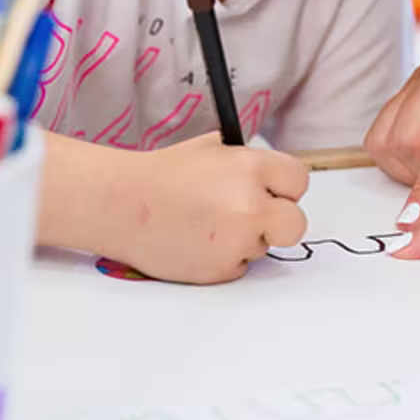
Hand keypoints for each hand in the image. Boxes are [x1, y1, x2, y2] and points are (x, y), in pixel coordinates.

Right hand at [106, 134, 310, 283]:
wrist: (121, 204)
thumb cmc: (163, 175)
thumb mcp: (212, 149)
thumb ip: (249, 163)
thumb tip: (274, 177)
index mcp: (250, 167)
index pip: (299, 181)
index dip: (285, 187)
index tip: (273, 191)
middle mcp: (250, 204)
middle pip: (295, 224)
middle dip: (280, 221)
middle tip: (257, 216)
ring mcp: (237, 240)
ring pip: (264, 246)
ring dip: (246, 239)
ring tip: (207, 224)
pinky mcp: (220, 269)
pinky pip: (240, 267)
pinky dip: (224, 258)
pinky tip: (196, 241)